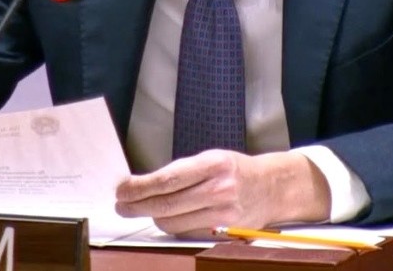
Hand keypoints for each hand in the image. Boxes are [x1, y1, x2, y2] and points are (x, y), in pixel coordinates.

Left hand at [114, 150, 329, 237]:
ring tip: (142, 209)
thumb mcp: (211, 159)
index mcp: (213, 164)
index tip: (122, 188)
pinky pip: (187, 233)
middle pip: (166, 204)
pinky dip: (172, 226)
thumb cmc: (235, 170)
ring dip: (153, 217)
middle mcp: (219, 188)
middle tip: (121, 205)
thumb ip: (181, 172)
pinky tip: (167, 217)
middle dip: (137, 205)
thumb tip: (144, 184)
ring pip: (173, 222)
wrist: (272, 187)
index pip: (168, 178)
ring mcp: (223, 212)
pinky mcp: (225, 231)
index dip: (140, 186)